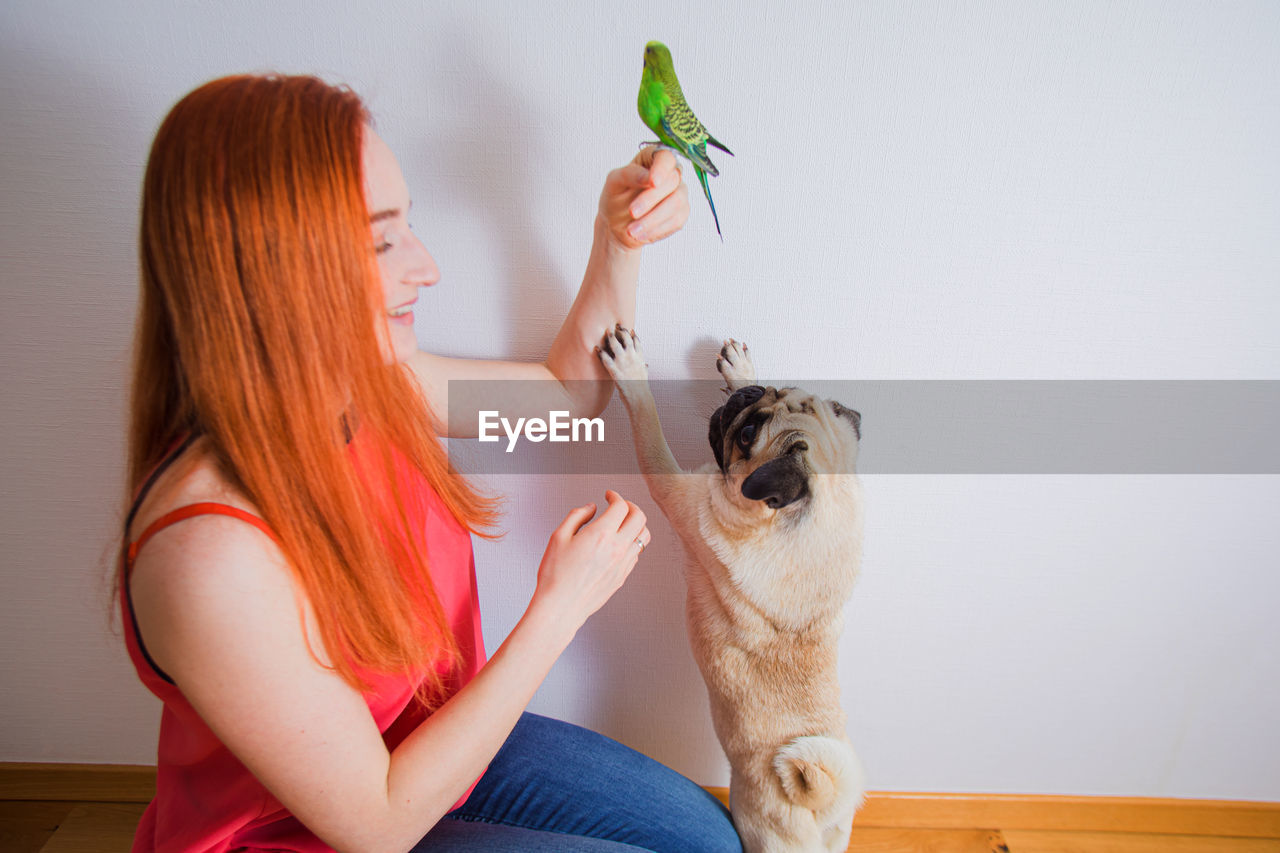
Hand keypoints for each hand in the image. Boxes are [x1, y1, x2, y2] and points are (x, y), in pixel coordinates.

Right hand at [532, 490, 649, 630]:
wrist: (561, 606)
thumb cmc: (555, 574)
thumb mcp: (558, 537)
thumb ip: (577, 516)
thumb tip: (591, 507)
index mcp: (601, 534)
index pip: (621, 506)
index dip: (615, 496)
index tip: (609, 496)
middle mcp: (617, 547)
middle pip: (640, 517)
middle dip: (631, 506)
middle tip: (620, 505)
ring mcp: (622, 563)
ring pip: (643, 536)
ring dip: (636, 524)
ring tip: (624, 523)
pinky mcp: (622, 576)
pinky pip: (636, 554)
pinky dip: (632, 543)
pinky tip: (618, 544)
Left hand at [598, 147, 689, 249]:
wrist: (617, 226)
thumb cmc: (616, 199)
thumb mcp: (614, 183)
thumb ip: (630, 175)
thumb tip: (649, 177)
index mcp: (653, 158)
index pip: (665, 157)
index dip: (661, 169)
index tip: (653, 182)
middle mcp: (670, 173)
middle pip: (672, 181)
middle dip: (650, 199)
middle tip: (632, 212)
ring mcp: (679, 192)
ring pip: (677, 202)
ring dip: (653, 219)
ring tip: (632, 230)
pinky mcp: (681, 213)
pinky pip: (676, 221)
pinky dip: (657, 230)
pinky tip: (641, 234)